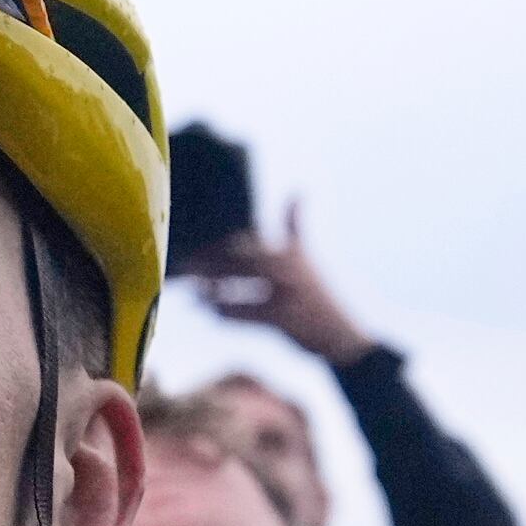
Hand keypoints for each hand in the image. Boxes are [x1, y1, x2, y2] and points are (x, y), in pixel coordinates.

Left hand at [183, 200, 372, 362]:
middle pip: (239, 260)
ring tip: (194, 292)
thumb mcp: (307, 256)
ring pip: (240, 287)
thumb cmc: (316, 293)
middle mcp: (289, 268)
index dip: (218, 247)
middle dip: (209, 263)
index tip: (195, 250)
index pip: (247, 242)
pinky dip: (226, 313)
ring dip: (213, 290)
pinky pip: (246, 313)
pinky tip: (211, 313)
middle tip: (185, 266)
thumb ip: (296, 224)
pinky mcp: (283, 318)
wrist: (340, 335)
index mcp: (290, 252)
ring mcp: (286, 293)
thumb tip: (298, 190)